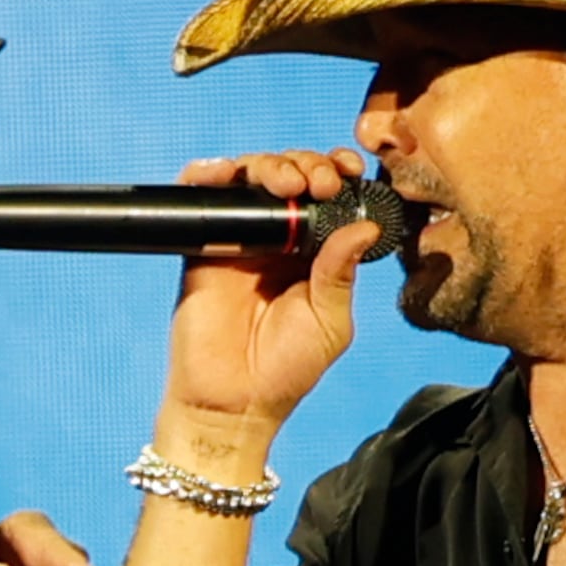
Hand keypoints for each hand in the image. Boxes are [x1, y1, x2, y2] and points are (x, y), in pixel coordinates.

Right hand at [160, 147, 379, 431]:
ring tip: (286, 184)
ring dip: (269, 165)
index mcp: (315, 252)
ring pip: (251, 177)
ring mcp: (239, 239)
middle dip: (308, 164)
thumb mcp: (329, 321)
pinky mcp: (203, 245)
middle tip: (319, 182)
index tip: (350, 171)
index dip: (338, 172)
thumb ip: (341, 272)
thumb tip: (363, 225)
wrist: (232, 401)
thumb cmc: (285, 370)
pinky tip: (226, 173)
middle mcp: (279, 239)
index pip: (328, 196)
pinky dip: (208, 174)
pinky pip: (201, 197)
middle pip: (291, 175)